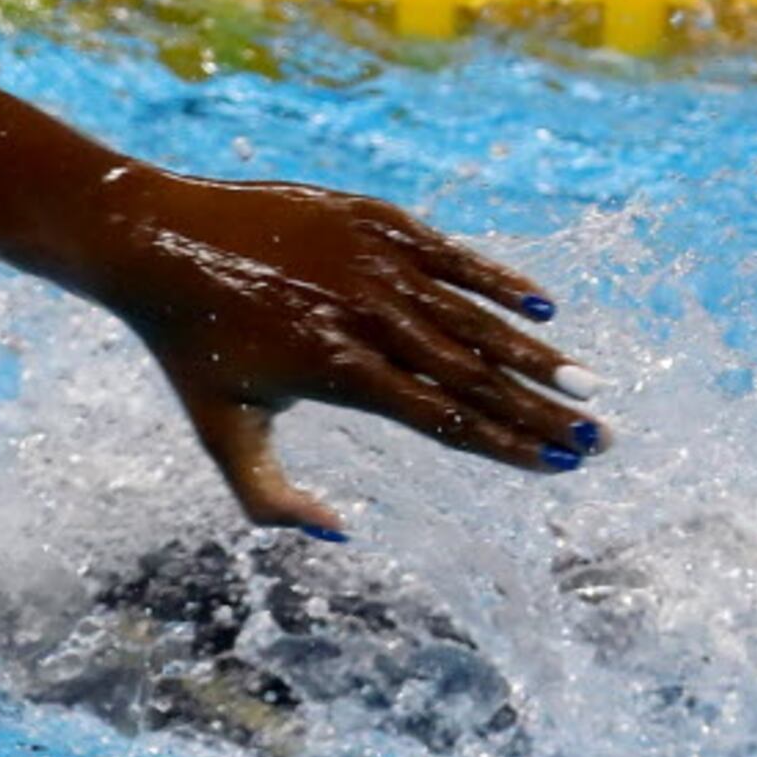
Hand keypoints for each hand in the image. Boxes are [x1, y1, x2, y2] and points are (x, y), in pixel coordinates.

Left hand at [92, 172, 604, 536]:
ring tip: (587, 386)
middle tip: (602, 437)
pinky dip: (498, 282)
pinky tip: (542, 313)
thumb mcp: (221, 434)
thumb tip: (341, 536)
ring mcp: (371, 264)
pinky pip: (450, 255)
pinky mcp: (371, 221)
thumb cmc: (190, 348)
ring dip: (534, 355)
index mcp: (337, 372)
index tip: (558, 467)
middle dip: (543, 410)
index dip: (506, 445)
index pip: (443, 419)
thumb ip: (270, 500)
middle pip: (473, 373)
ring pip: (471, 317)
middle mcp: (363, 317)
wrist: (154, 242)